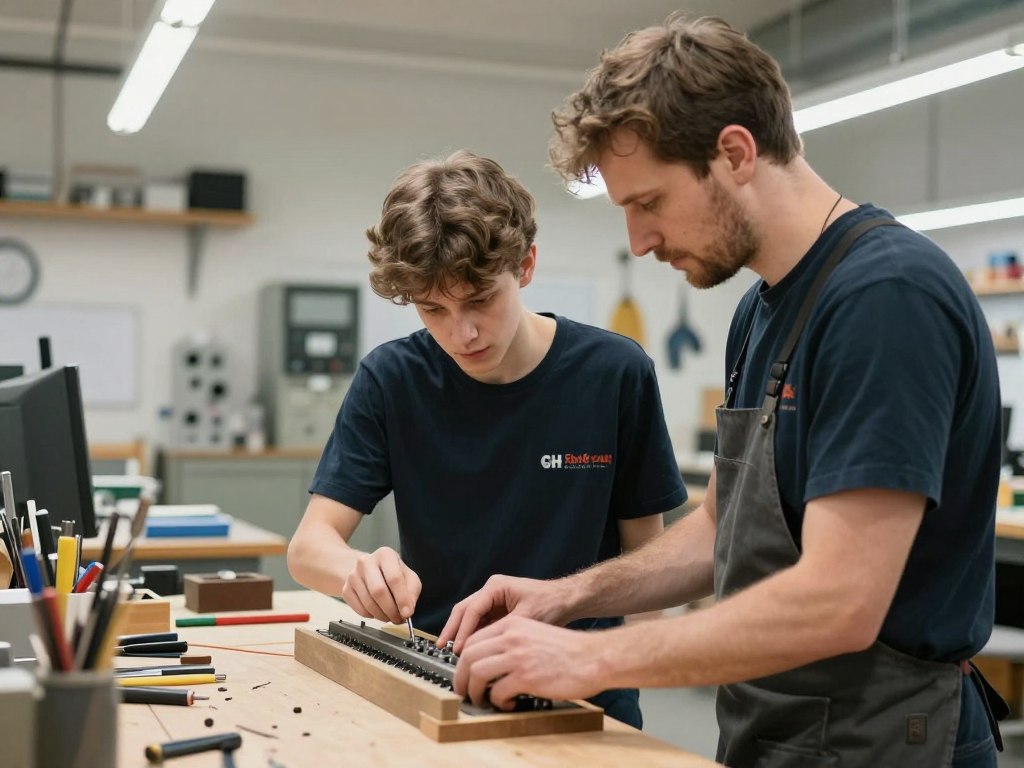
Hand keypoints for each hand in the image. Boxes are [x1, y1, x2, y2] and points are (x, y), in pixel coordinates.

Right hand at [341, 547, 420, 624]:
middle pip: (378, 591)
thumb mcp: (409, 577)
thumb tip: (407, 610)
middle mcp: (366, 562)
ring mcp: (353, 575)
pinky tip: (378, 612)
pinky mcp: (346, 589)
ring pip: (368, 603)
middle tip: (398, 619)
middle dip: (391, 610)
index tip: (407, 613)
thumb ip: (412, 591)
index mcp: (385, 555)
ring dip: (382, 615)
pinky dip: (371, 616)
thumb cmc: (393, 574)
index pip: (394, 578)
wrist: (369, 571)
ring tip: (390, 616)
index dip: (402, 599)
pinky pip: (359, 609)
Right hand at [437, 574, 570, 653]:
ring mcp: (493, 600)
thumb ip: (505, 630)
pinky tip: (468, 650)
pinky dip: (472, 635)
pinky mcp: (498, 611)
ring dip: (460, 633)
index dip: (463, 630)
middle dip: (452, 629)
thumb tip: (488, 648)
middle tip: (441, 647)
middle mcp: (491, 591)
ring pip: (469, 617)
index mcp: (496, 587)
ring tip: (450, 651)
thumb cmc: (551, 604)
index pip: (472, 609)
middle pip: (464, 610)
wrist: (567, 600)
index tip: (458, 648)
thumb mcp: (527, 618)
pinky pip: (479, 623)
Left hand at [453, 616, 602, 708]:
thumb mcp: (534, 633)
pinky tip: (508, 704)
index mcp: (513, 625)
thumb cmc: (568, 650)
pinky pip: (497, 692)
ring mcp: (518, 656)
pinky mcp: (526, 677)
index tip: (463, 673)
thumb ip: (511, 642)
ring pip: (476, 673)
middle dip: (460, 677)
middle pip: (469, 656)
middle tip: (463, 691)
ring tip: (482, 700)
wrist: (593, 657)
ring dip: (474, 692)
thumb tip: (489, 661)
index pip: (474, 639)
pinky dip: (497, 702)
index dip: (463, 660)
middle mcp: (512, 637)